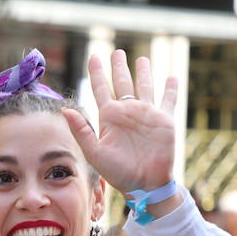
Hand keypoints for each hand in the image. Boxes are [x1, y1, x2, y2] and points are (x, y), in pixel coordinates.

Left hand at [62, 51, 179, 203]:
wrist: (143, 184)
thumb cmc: (117, 172)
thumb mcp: (95, 152)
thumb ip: (81, 130)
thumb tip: (64, 109)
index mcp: (109, 117)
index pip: (100, 89)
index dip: (97, 73)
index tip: (94, 57)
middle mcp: (127, 112)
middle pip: (121, 83)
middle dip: (119, 67)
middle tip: (116, 52)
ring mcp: (146, 114)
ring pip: (144, 86)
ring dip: (144, 72)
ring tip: (141, 59)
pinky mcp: (163, 120)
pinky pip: (168, 100)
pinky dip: (171, 88)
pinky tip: (172, 77)